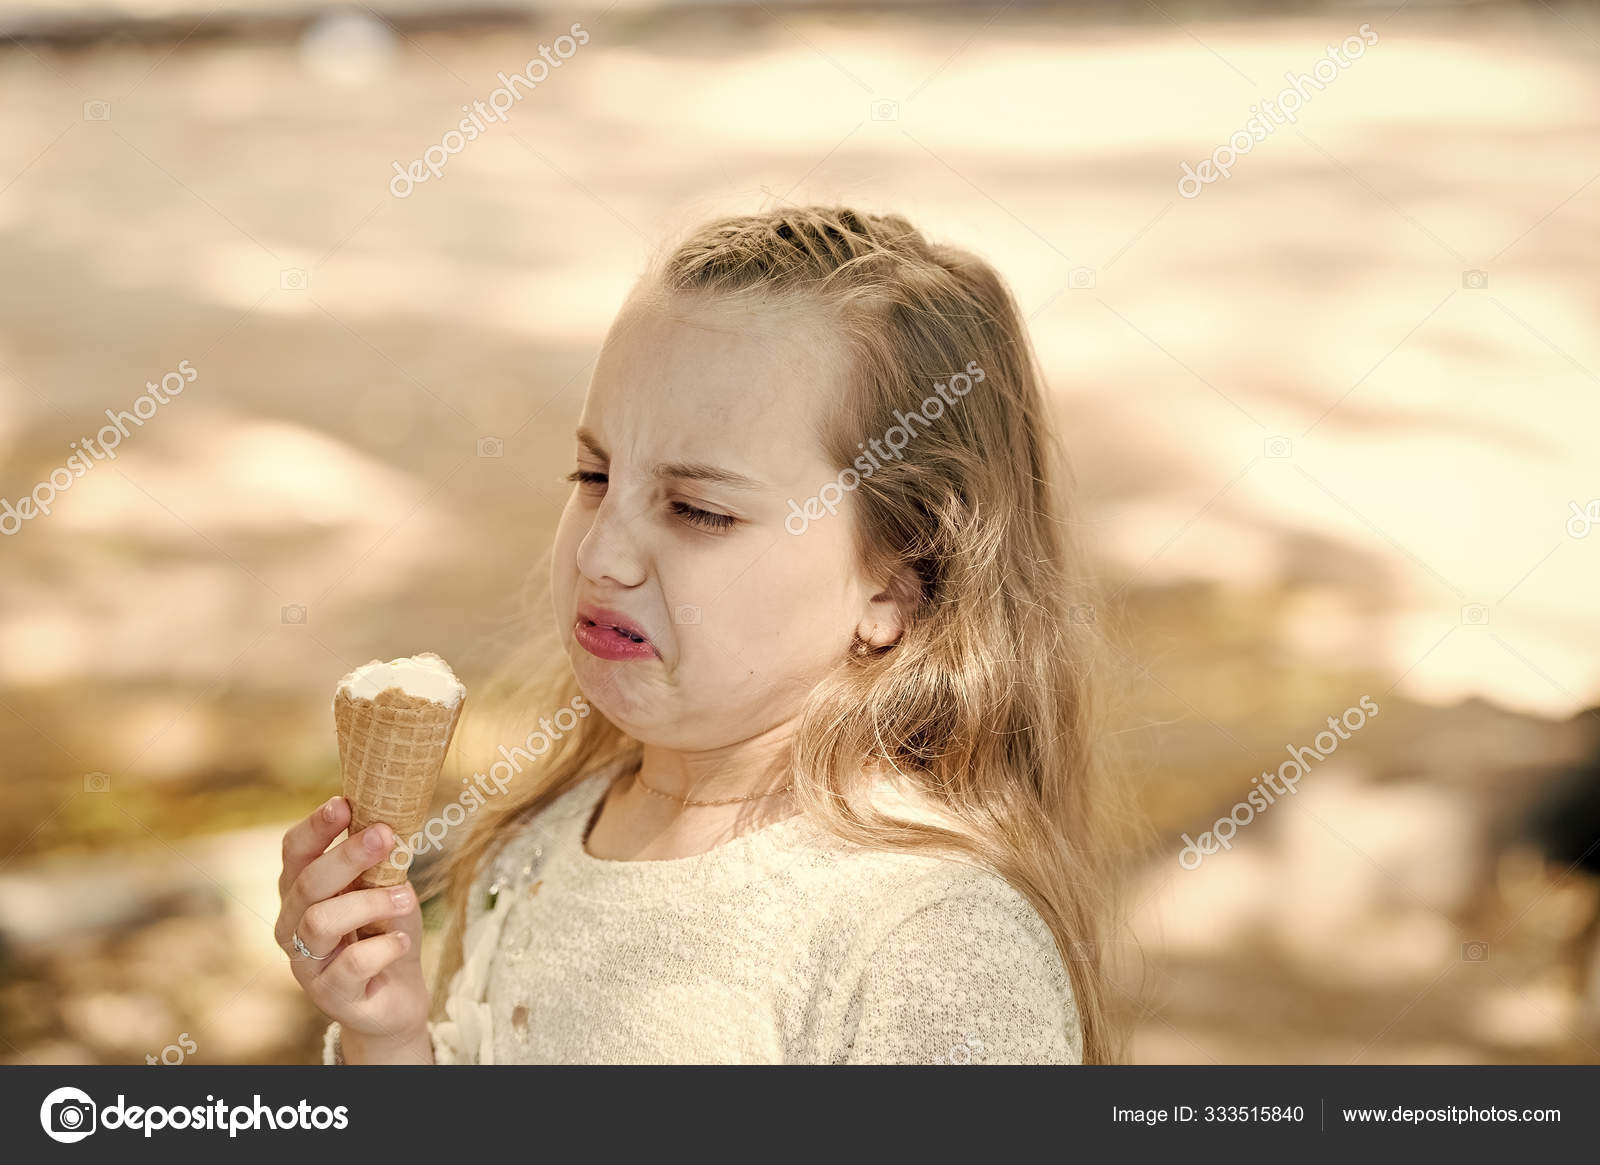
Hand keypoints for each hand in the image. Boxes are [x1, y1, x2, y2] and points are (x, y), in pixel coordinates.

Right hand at [276, 796, 431, 1061]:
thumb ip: (378, 859)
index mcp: (301, 892)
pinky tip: (403, 942)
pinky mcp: (331, 995)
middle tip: (386, 836)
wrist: (398, 995)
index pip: (294, 853)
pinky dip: (385, 947)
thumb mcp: (384, 886)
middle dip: (348, 855)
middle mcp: (292, 926)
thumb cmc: (386, 931)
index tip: (344, 803)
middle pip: (308, 883)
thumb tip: (388, 815)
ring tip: (405, 899)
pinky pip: (353, 964)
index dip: (315, 827)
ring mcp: (306, 964)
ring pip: (322, 922)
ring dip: (370, 903)